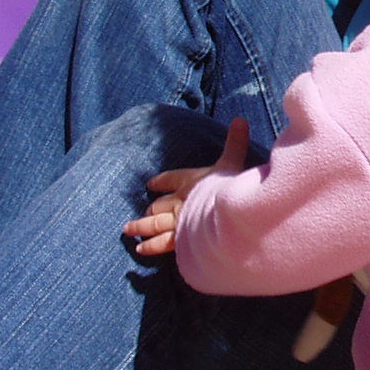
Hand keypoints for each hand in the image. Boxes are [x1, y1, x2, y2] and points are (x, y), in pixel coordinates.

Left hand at [123, 117, 250, 256]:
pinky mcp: (180, 239)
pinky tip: (142, 250)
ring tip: (129, 231)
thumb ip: (235, 142)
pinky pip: (162, 243)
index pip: (172, 178)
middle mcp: (180, 201)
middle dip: (152, 208)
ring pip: (155, 224)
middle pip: (161, 204)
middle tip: (144, 210)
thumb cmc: (227, 185)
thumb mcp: (232, 161)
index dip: (161, 181)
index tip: (151, 183)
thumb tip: (240, 119)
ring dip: (142, 227)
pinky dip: (151, 246)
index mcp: (190, 180)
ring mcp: (178, 221)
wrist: (224, 211)